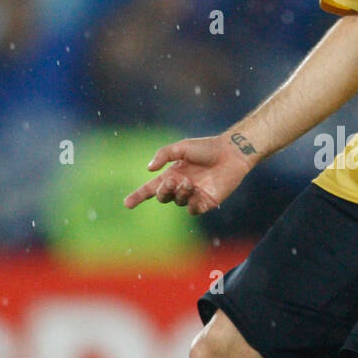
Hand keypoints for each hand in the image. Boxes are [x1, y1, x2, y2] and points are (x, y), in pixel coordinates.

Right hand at [123, 133, 254, 215]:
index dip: (138, 196)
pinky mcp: (207, 202)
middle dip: (163, 191)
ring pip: (177, 202)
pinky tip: (197, 192)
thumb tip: (148, 169)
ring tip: (189, 182)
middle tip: (171, 181)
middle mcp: (180, 186)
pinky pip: (193, 210)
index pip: (151, 188)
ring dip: (179, 193)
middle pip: (162, 197)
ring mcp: (193, 195)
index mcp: (172, 173)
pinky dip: (191, 204)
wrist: (231, 153)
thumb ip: (164, 155)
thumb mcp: (182, 147)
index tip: (126, 204)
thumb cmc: (207, 147)